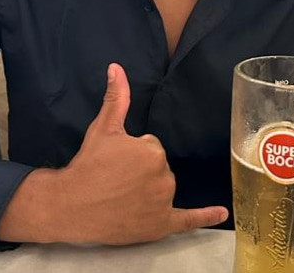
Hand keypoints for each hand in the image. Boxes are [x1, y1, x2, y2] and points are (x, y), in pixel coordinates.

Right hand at [52, 63, 226, 244]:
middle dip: (141, 171)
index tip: (117, 161)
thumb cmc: (89, 165)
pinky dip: (205, 217)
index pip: (152, 147)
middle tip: (117, 179)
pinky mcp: (160, 225)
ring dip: (149, 190)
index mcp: (153, 150)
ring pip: (164, 188)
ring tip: (122, 195)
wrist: (72, 205)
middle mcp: (163, 176)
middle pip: (159, 167)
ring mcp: (163, 202)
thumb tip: (117, 68)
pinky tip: (221, 213)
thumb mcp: (103, 127)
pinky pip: (188, 220)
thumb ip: (117, 97)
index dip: (133, 153)